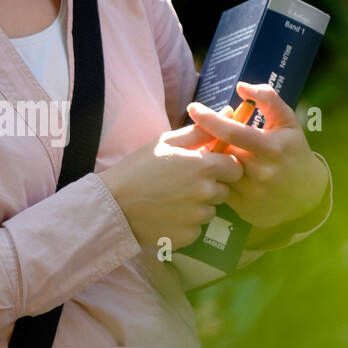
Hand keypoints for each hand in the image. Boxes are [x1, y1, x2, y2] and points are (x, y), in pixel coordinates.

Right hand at [98, 130, 244, 251]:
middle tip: (183, 183)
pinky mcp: (189, 236)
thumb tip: (228, 111)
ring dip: (198, 206)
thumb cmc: (138, 168)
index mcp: (204, 166)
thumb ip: (201, 131)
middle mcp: (206, 193)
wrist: (113, 204)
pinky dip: (186, 223)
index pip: (235, 167)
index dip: (223, 166)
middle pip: (224, 190)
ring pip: (210, 210)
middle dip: (211, 186)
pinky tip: (167, 215)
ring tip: (172, 200)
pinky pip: (197, 228)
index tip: (206, 167)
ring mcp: (198, 217)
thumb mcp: (166, 142)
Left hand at [185, 81, 328, 230]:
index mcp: (272, 147)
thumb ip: (268, 99)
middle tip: (205, 133)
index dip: (209, 119)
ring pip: (217, 171)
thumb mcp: (288, 122)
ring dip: (210, 160)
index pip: (232, 132)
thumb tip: (241, 86)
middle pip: (220, 151)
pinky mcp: (243, 209)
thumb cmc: (294, 151)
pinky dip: (215, 178)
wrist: (308, 195)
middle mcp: (261, 171)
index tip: (193, 108)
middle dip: (209, 140)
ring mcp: (252, 192)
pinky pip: (219, 189)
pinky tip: (218, 172)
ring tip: (213, 153)